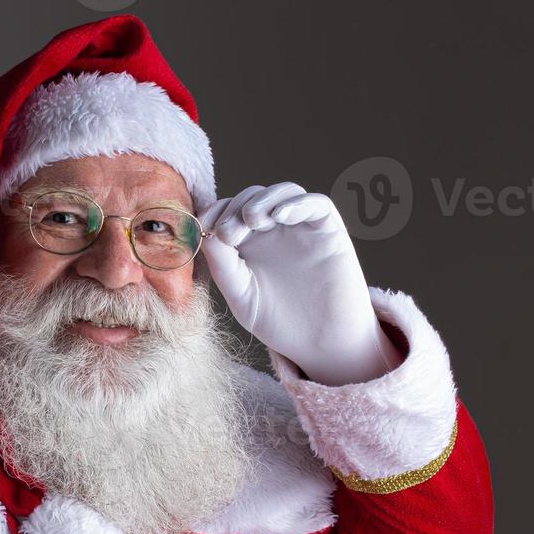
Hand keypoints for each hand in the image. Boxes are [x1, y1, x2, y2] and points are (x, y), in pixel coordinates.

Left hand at [198, 183, 402, 385]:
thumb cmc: (278, 321)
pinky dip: (298, 203)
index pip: (228, 212)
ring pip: (283, 192)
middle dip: (235, 209)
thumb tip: (207, 234)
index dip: (214, 212)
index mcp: (247, 243)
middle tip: (229, 235)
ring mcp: (301, 228)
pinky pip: (317, 204)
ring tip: (251, 221)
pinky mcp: (329, 231)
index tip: (204, 228)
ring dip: (263, 200)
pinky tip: (281, 216)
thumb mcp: (241, 294)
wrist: (318, 341)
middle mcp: (274, 231)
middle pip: (252, 197)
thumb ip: (223, 265)